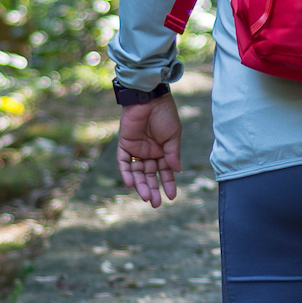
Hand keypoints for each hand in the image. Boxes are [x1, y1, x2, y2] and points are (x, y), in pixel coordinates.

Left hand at [116, 93, 181, 207]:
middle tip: (155, 203)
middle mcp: (149, 152)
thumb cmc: (165, 114)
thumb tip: (177, 171)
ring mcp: (136, 149)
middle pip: (150, 175)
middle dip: (153, 189)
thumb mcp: (173, 136)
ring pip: (137, 172)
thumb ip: (173, 154)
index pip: (165, 172)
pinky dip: (126, 173)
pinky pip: (124, 162)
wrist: (149, 98)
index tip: (172, 196)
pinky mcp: (124, 144)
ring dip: (141, 185)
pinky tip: (131, 184)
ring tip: (146, 197)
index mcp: (163, 150)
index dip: (168, 184)